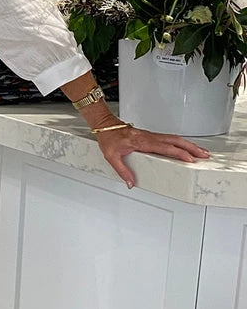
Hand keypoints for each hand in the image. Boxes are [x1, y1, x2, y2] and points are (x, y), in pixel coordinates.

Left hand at [95, 124, 209, 188]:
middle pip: (176, 141)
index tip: (189, 159)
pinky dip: (180, 142)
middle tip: (204, 155)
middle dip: (192, 148)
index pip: (165, 147)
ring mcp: (151, 135)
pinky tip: (184, 147)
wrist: (105, 125)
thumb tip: (131, 183)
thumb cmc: (109, 138)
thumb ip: (122, 171)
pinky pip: (169, 138)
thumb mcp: (112, 157)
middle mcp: (149, 138)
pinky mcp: (151, 136)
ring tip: (200, 151)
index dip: (179, 153)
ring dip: (188, 144)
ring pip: (174, 138)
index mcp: (142, 143)